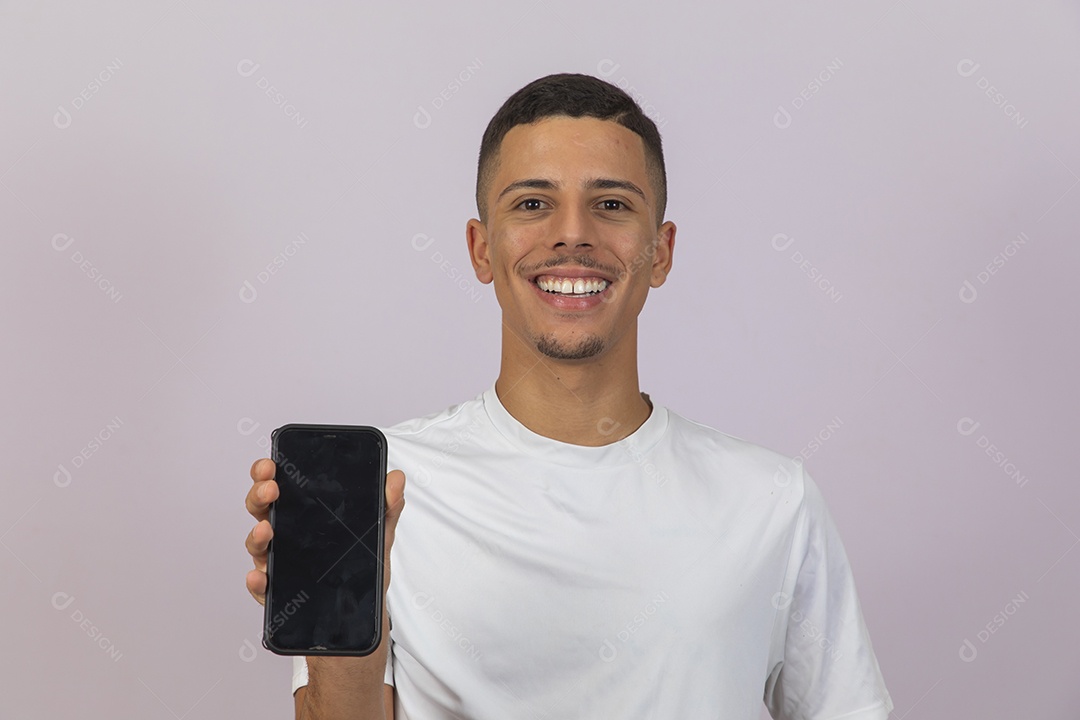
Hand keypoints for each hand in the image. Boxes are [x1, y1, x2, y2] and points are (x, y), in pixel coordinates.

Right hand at [243, 458, 406, 605]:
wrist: (363, 609)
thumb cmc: (362, 566)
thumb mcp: (378, 533)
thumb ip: (387, 506)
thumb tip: (397, 478)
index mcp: (304, 511)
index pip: (279, 484)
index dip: (268, 472)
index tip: (271, 464)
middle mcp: (286, 533)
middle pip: (261, 508)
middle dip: (259, 495)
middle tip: (271, 489)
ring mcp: (279, 561)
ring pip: (257, 545)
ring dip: (256, 536)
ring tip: (265, 530)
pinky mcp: (279, 591)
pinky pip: (262, 586)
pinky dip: (257, 581)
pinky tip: (261, 577)